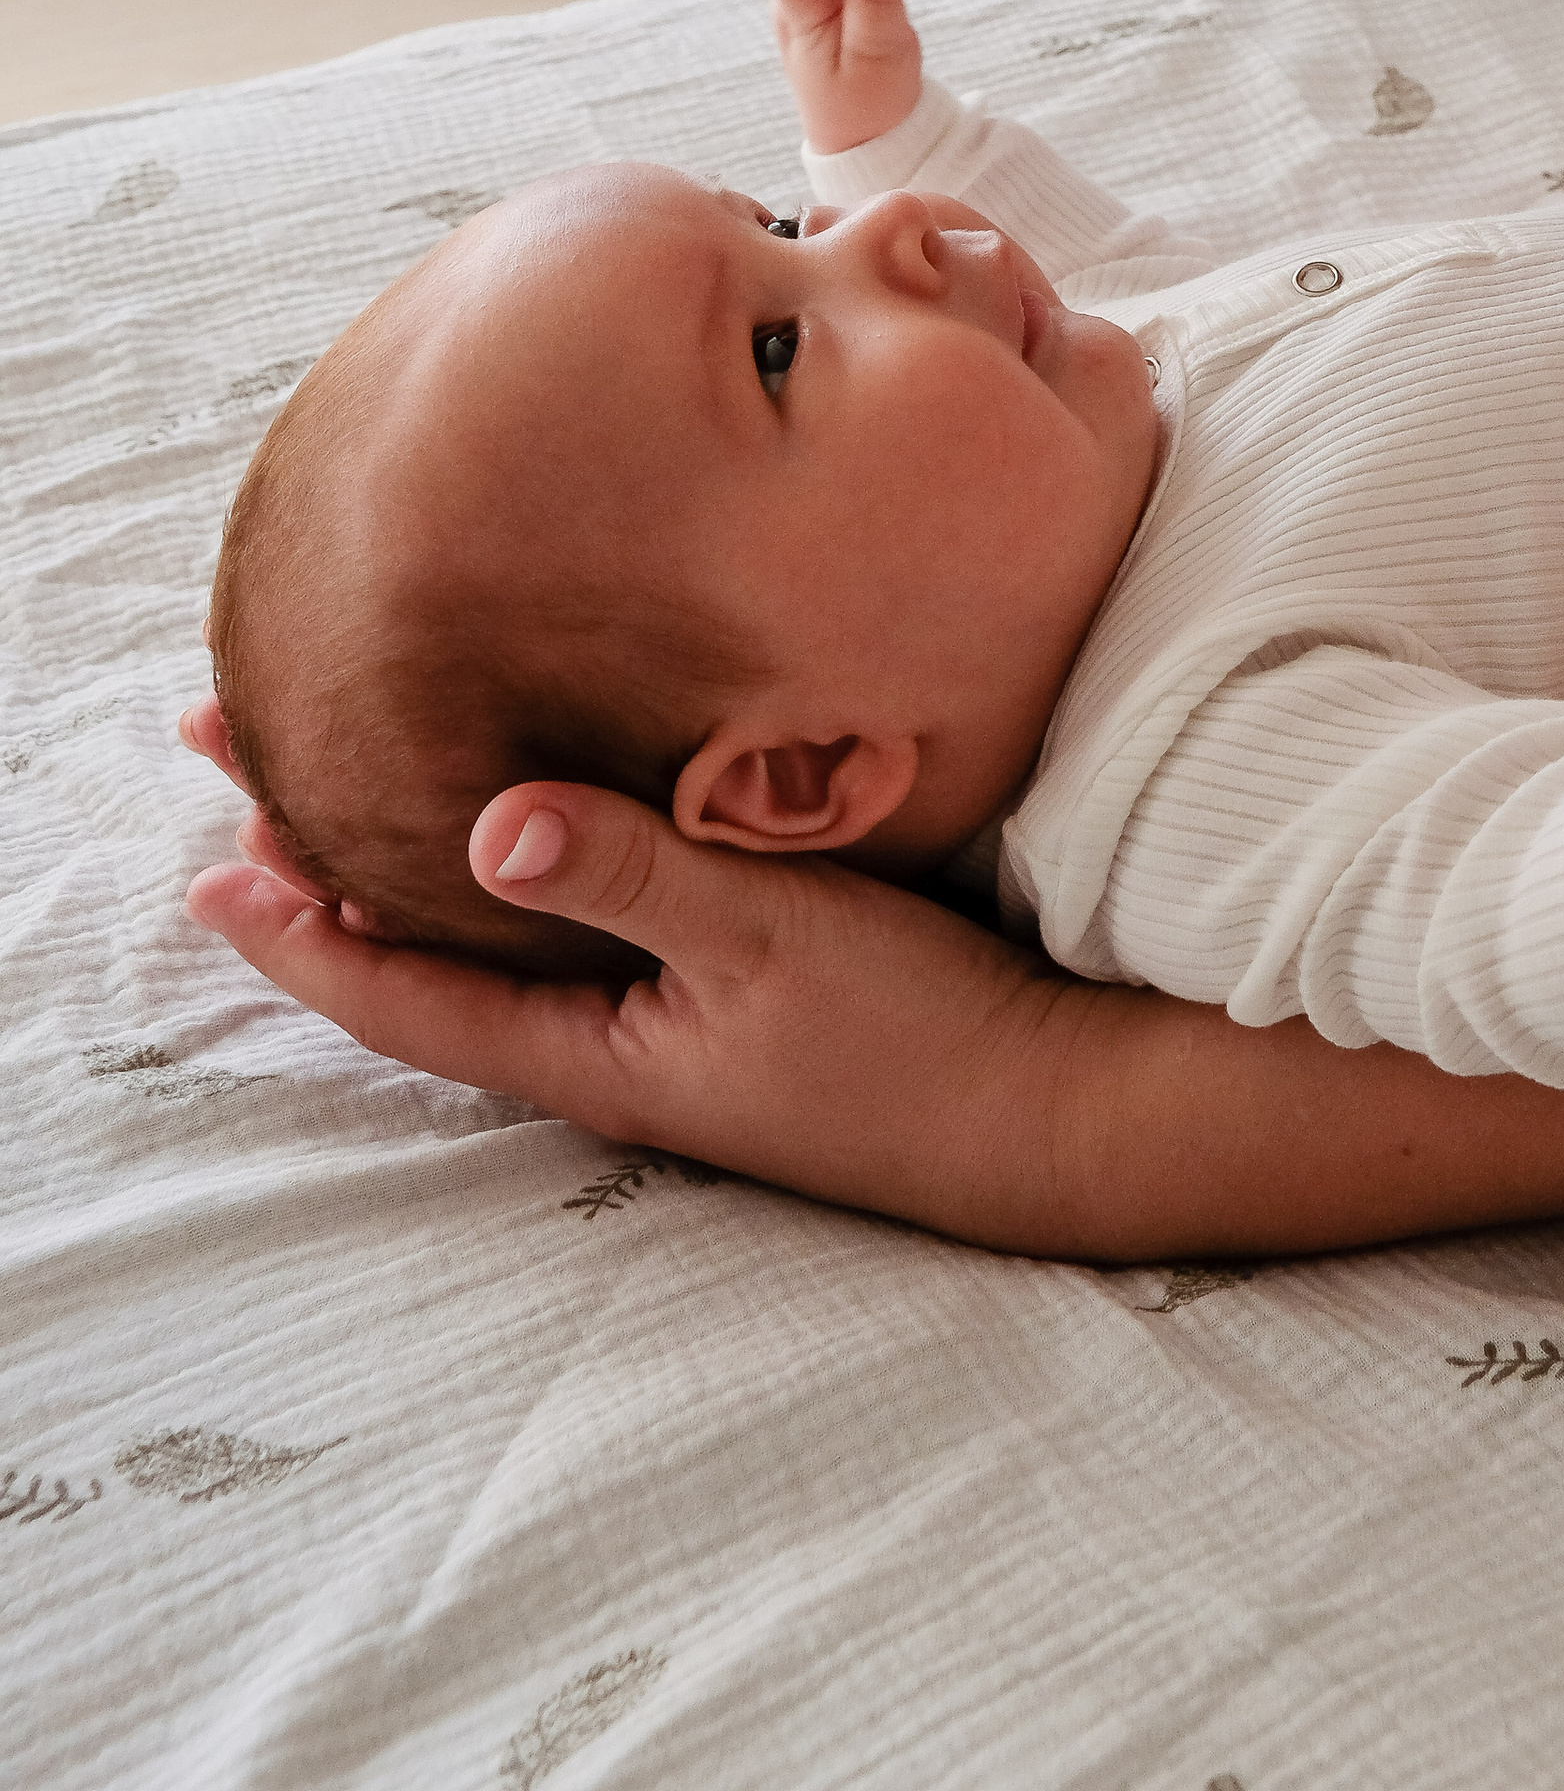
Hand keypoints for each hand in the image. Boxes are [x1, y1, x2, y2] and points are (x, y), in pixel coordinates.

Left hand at [180, 708, 1083, 1241]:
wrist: (1049, 1113)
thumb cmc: (914, 1037)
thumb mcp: (769, 935)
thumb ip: (629, 873)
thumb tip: (480, 827)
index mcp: (593, 1051)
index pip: (398, 997)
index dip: (294, 932)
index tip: (205, 857)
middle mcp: (609, 1049)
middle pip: (426, 963)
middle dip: (325, 871)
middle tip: (243, 758)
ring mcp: (669, 1030)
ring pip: (496, 948)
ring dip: (409, 867)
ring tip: (341, 785)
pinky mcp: (727, 999)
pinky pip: (577, 939)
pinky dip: (511, 877)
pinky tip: (517, 823)